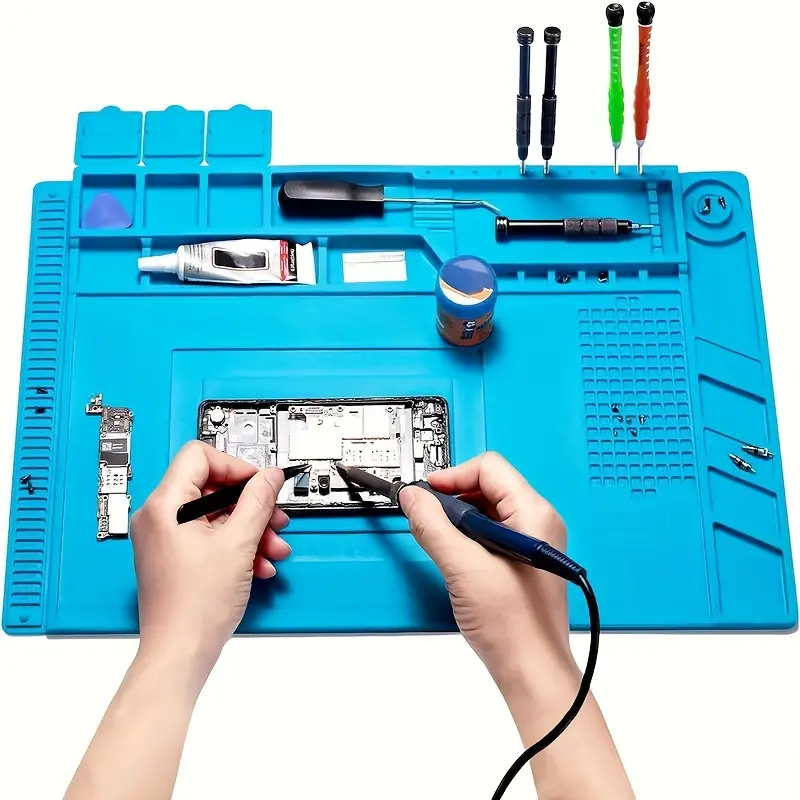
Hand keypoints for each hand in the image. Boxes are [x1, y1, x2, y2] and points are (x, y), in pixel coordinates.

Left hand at [131, 442, 290, 675]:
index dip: (235, 467)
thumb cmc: (195, 607)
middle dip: (250, 504)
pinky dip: (236, 544)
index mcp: (165, 506)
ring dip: (249, 528)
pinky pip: (210, 536)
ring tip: (272, 547)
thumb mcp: (239, 543)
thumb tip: (269, 476)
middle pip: (212, 487)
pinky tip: (257, 563)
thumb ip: (258, 501)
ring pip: (215, 515)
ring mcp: (165, 538)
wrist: (180, 652)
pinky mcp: (174, 556)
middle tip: (273, 519)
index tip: (259, 484)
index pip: (200, 456)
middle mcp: (159, 517)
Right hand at [399, 452, 574, 689]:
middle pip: (488, 485)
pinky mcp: (523, 559)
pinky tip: (455, 556)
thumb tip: (413, 498)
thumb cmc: (515, 627)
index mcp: (533, 514)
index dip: (453, 477)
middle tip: (428, 517)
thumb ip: (433, 526)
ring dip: (458, 518)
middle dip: (453, 498)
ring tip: (441, 540)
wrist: (531, 671)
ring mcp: (533, 541)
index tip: (426, 494)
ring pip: (488, 509)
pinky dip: (467, 536)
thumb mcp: (463, 568)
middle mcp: (538, 522)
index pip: (489, 468)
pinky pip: (491, 531)